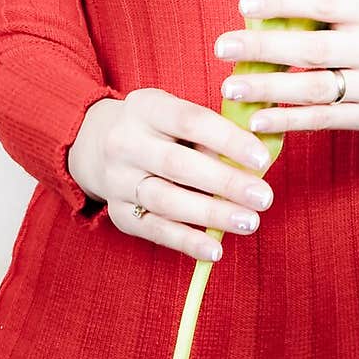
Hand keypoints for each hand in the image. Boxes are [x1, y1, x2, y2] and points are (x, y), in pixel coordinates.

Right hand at [74, 88, 275, 261]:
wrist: (95, 144)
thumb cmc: (156, 128)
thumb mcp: (174, 113)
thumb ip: (209, 132)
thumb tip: (255, 160)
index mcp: (145, 108)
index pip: (190, 121)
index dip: (228, 140)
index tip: (262, 159)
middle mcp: (125, 143)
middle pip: (178, 164)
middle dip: (225, 183)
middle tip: (264, 197)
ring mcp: (118, 180)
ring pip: (166, 200)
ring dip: (211, 215)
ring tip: (249, 222)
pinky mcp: (118, 213)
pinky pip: (155, 230)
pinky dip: (186, 242)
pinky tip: (215, 250)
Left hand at [214, 0, 358, 131]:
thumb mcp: (353, 1)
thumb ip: (313, 1)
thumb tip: (254, 3)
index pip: (323, 2)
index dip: (282, 2)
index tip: (244, 5)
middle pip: (314, 49)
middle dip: (264, 48)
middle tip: (223, 47)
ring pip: (315, 89)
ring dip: (268, 89)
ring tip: (230, 88)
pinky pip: (322, 120)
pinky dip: (286, 122)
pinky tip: (255, 120)